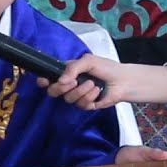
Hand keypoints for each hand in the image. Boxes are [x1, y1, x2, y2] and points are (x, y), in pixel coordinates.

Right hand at [38, 59, 166, 109]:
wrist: (123, 81)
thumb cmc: (107, 68)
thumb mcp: (88, 61)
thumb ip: (72, 68)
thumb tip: (61, 80)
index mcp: (68, 72)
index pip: (49, 78)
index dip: (43, 81)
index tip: (44, 81)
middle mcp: (70, 84)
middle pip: (54, 91)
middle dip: (62, 88)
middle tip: (73, 82)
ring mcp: (78, 95)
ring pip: (68, 99)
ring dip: (81, 91)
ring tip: (93, 84)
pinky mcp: (86, 105)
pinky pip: (80, 105)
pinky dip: (89, 97)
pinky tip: (97, 91)